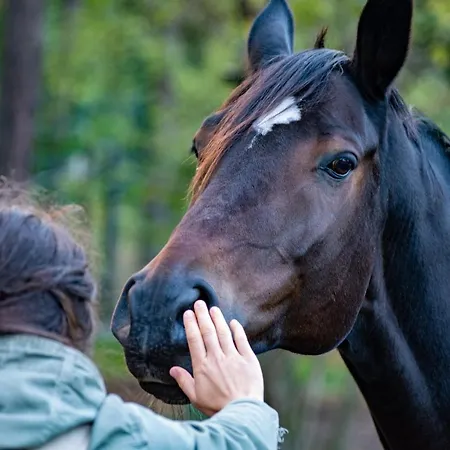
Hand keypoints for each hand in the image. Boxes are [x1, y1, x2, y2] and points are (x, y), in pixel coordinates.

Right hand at [169, 300, 263, 416]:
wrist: (242, 413)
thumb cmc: (217, 407)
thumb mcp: (196, 397)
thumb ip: (184, 381)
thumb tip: (172, 369)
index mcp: (202, 366)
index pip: (194, 340)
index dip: (191, 325)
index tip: (188, 313)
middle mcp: (216, 358)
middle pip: (208, 332)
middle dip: (202, 315)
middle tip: (199, 303)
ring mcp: (233, 357)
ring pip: (223, 333)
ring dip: (218, 319)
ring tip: (213, 308)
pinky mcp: (248, 359)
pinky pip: (241, 340)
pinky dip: (237, 330)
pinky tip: (233, 322)